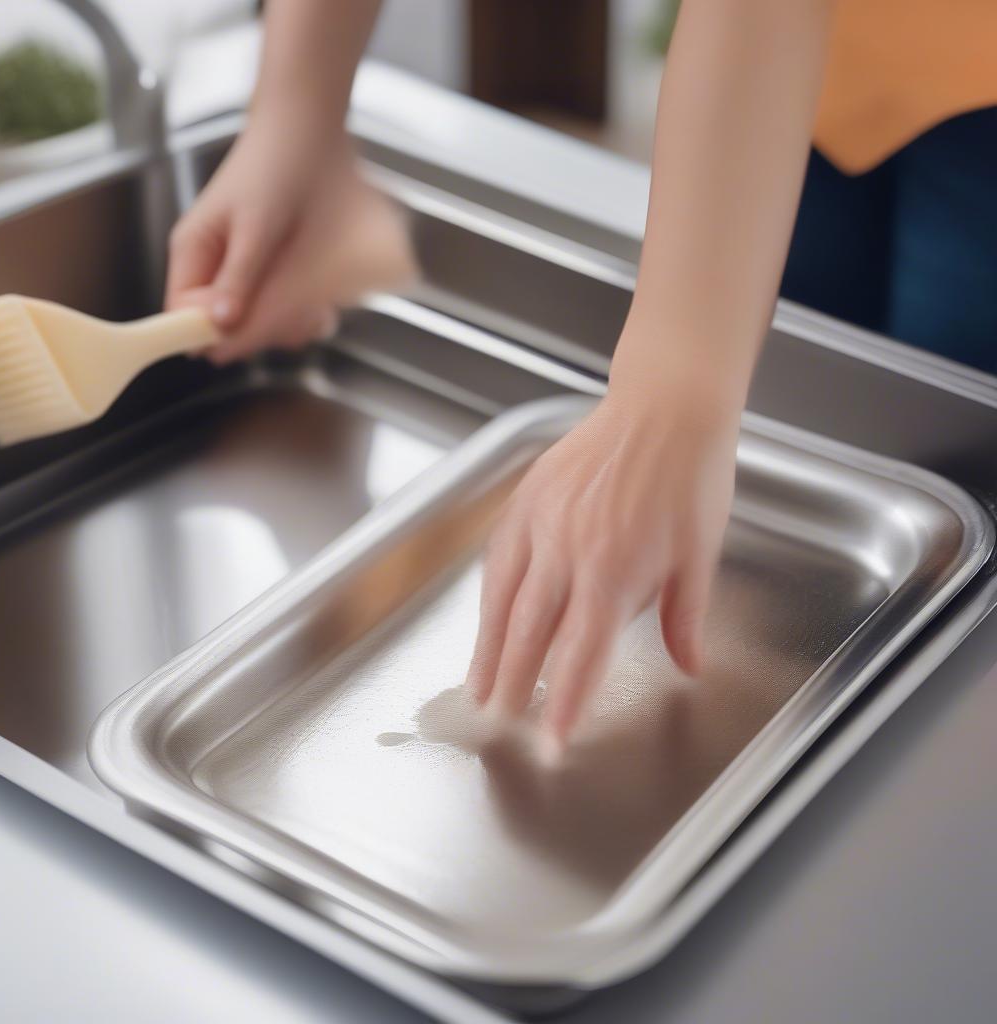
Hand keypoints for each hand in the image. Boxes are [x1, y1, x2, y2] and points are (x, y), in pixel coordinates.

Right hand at [164, 116, 414, 363]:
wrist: (308, 130)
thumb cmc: (275, 167)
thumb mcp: (256, 227)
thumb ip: (238, 278)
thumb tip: (219, 324)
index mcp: (193, 252)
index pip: (181, 314)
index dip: (210, 333)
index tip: (248, 336)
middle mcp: (213, 265)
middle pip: (222, 326)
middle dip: (260, 330)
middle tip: (297, 321)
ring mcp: (244, 269)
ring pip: (255, 321)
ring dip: (286, 325)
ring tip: (316, 312)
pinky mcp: (272, 270)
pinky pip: (279, 307)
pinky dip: (300, 312)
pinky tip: (321, 307)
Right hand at [466, 378, 739, 755]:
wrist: (665, 406)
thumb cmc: (691, 476)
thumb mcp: (701, 553)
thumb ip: (685, 617)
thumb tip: (688, 667)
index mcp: (615, 571)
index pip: (581, 656)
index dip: (564, 704)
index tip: (551, 742)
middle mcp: (568, 551)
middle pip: (529, 634)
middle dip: (512, 684)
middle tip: (497, 721)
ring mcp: (540, 522)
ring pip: (502, 599)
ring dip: (487, 648)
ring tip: (475, 685)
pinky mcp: (526, 498)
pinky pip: (497, 557)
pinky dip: (487, 596)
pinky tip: (485, 618)